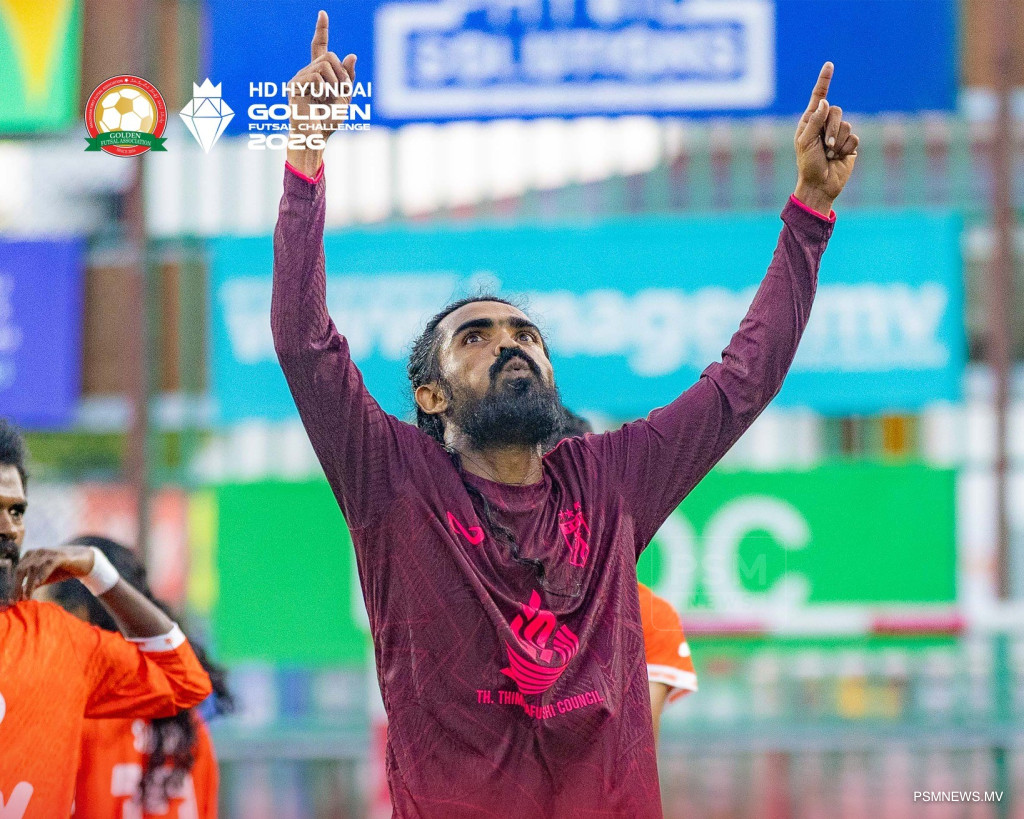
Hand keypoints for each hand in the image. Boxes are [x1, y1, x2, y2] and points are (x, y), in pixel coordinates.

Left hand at [12, 546, 94, 600]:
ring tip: (27, 597)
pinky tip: (39, 584)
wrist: (85, 561)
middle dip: (17, 586)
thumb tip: (19, 596)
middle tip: (15, 600)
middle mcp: (38, 552)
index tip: (12, 600)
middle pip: (22, 569)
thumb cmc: (63, 569)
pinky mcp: (60, 555)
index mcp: (31, 555)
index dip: (13, 585)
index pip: (18, 571)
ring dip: (30, 584)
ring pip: (34, 568)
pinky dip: (42, 574)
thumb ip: (32, 584)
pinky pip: (48, 565)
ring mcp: (49, 552)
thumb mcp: (45, 578)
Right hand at [285, 10, 356, 174]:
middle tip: (340, 95)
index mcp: (318, 73)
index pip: (319, 46)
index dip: (321, 30)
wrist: (316, 137)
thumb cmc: (328, 121)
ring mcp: (299, 77)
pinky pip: (316, 75)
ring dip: (334, 85)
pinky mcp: (294, 85)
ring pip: (324, 65)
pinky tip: (318, 101)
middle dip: (341, 76)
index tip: (323, 13)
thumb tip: (351, 55)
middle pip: (329, 56)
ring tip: (328, 101)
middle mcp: (306, 71)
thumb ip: (348, 78)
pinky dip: (324, 89)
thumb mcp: (345, 98)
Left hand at [793, 62, 858, 213]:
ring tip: (829, 154)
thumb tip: (825, 101)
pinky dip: (846, 148)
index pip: (819, 97)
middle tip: (825, 147)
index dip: (825, 80)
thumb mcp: (805, 142)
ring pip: (846, 125)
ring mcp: (838, 134)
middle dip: (831, 130)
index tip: (829, 64)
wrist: (820, 184)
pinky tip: (839, 158)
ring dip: (837, 142)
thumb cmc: (807, 164)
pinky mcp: (849, 144)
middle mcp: (825, 124)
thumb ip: (814, 121)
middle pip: (836, 111)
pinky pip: (853, 137)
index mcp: (810, 121)